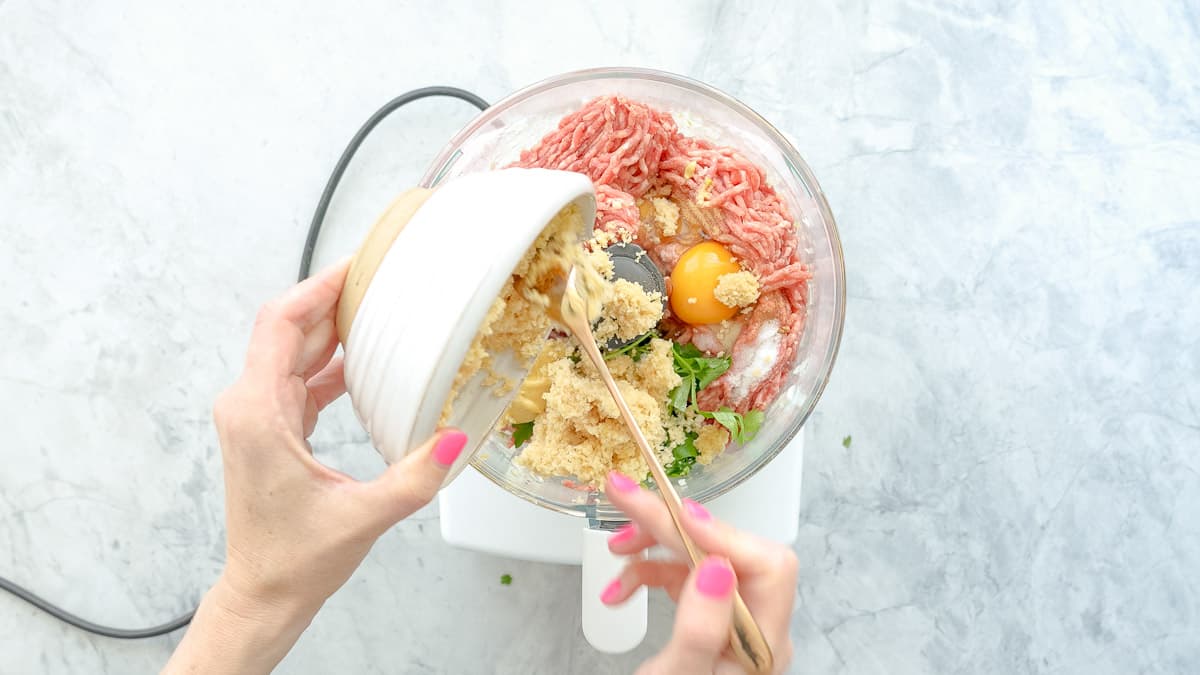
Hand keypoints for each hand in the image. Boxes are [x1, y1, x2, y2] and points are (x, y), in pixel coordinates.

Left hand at [164, 259, 466, 674]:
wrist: (263, 594)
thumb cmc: (295, 560)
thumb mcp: (362, 517)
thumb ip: (413, 477)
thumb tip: (457, 437)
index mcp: (257, 413)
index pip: (281, 324)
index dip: (317, 287)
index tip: (355, 264)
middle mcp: (249, 406)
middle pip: (287, 328)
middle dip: (332, 298)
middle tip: (380, 276)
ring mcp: (257, 416)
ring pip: (293, 350)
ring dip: (332, 327)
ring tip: (378, 306)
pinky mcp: (271, 428)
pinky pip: (300, 377)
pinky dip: (331, 360)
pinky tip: (365, 355)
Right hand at [602, 471, 797, 674]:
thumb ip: (698, 629)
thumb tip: (716, 567)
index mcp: (764, 644)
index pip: (765, 564)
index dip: (720, 532)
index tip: (670, 511)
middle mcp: (757, 629)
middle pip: (729, 552)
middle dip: (672, 526)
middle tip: (625, 496)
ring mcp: (733, 625)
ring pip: (703, 560)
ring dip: (654, 548)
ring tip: (616, 551)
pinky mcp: (709, 623)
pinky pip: (686, 580)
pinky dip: (650, 574)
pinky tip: (621, 587)